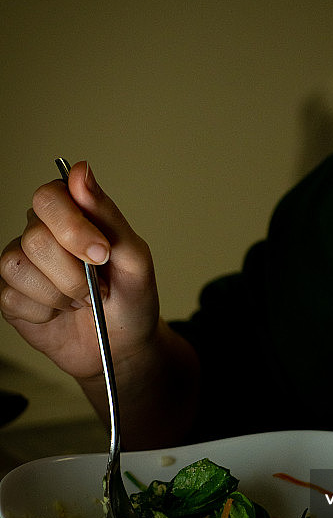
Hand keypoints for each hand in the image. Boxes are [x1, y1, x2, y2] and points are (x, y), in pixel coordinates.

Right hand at [0, 161, 158, 380]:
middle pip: (35, 238)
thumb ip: (108, 215)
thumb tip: (80, 171)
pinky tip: (61, 314)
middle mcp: (41, 232)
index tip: (102, 254)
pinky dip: (45, 313)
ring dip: (60, 294)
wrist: (124, 346)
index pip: (49, 196)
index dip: (72, 226)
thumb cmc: (132, 298)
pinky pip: (12, 297)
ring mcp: (23, 263)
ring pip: (18, 267)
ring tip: (80, 301)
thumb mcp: (135, 258)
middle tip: (98, 289)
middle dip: (74, 274)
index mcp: (72, 213)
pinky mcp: (10, 295)